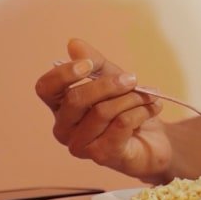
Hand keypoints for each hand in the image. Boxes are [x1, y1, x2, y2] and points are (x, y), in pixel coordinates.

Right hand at [34, 38, 167, 178]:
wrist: (155, 138)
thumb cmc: (127, 107)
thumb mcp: (113, 78)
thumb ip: (95, 62)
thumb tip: (73, 43)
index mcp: (61, 106)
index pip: (45, 88)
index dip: (64, 73)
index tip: (89, 64)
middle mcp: (64, 128)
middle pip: (75, 99)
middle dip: (109, 84)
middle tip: (132, 78)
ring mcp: (80, 145)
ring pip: (102, 111)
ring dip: (132, 98)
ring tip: (149, 96)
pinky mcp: (102, 156)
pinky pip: (120, 125)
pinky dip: (140, 112)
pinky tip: (152, 109)